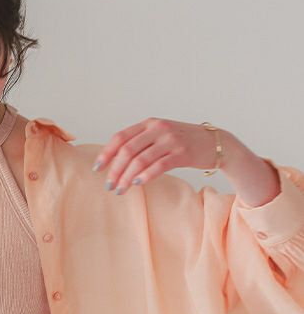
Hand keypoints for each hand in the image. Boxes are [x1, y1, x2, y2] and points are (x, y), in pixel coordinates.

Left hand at [91, 117, 225, 194]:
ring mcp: (171, 140)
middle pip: (127, 150)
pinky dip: (145, 176)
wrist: (216, 143)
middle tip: (109, 186)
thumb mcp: (160, 136)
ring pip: (140, 160)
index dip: (106, 153)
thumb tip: (114, 161)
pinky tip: (137, 184)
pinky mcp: (182, 153)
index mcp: (149, 123)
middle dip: (114, 170)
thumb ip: (140, 143)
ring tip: (120, 190)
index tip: (97, 169)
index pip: (120, 137)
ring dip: (127, 177)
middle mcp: (158, 129)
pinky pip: (158, 166)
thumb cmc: (183, 142)